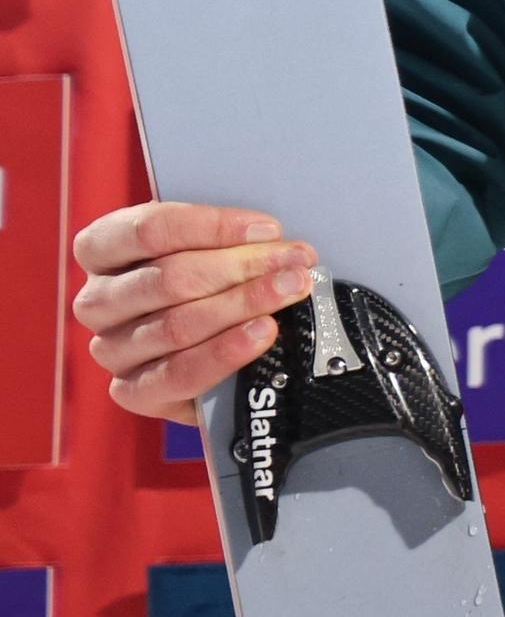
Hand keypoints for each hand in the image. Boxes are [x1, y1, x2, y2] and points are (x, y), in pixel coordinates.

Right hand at [71, 202, 312, 419]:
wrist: (208, 355)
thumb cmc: (206, 282)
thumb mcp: (208, 249)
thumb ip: (227, 241)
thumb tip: (275, 240)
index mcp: (102, 250)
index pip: (148, 230)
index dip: (212, 226)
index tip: (268, 229)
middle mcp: (96, 300)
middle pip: (168, 279)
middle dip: (242, 267)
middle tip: (295, 264)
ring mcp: (110, 348)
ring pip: (176, 325)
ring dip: (243, 305)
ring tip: (290, 292)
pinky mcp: (132, 390)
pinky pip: (176, 375)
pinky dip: (225, 353)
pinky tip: (262, 333)